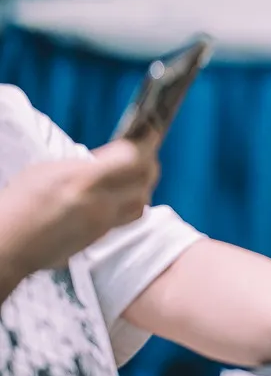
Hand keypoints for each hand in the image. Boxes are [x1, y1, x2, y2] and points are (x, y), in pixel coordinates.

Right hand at [0, 137, 160, 276]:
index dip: (146, 141)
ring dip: (143, 185)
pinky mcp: (100, 238)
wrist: (7, 245)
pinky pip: (127, 217)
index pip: (133, 157)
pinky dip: (130, 202)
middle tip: (144, 150)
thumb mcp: (47, 171)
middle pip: (146, 179)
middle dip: (149, 161)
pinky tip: (118, 194)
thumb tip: (108, 160)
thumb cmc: (18, 204)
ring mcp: (103, 223)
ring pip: (142, 201)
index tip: (150, 130)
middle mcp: (100, 203)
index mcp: (85, 180)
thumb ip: (84, 165)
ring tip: (134, 173)